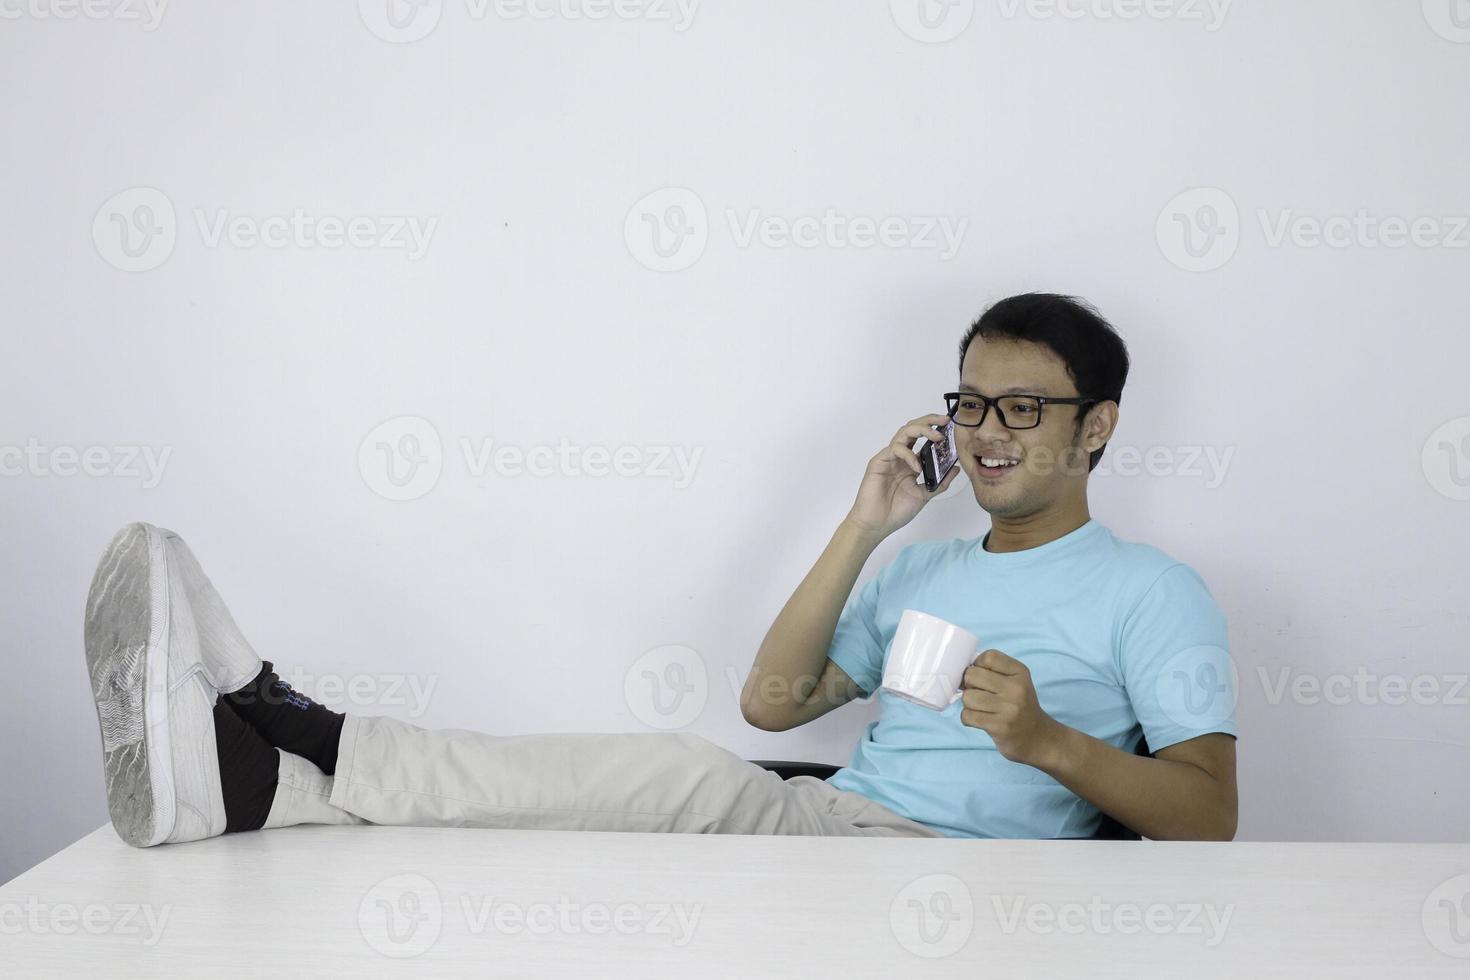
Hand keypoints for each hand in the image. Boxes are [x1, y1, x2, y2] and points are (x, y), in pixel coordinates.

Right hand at [845, 413, 961, 541]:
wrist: (876, 524)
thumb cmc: (896, 511)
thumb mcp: (924, 495)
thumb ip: (940, 482)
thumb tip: (955, 468)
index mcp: (910, 463)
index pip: (923, 439)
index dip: (936, 430)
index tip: (951, 427)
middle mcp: (900, 457)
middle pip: (913, 429)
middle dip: (929, 421)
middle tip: (945, 420)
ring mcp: (889, 458)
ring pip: (904, 432)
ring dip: (921, 429)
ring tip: (937, 436)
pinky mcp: (879, 461)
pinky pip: (895, 449)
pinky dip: (908, 455)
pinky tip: (916, 466)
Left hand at [958, 649, 1064, 768]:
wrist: (1037, 737)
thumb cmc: (1019, 706)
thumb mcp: (1015, 682)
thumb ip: (992, 671)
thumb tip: (959, 669)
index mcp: (1020, 672)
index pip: (988, 657)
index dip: (977, 664)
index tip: (981, 675)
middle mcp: (1017, 688)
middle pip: (972, 675)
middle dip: (969, 685)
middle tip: (979, 693)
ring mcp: (1009, 708)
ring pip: (968, 697)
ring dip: (968, 704)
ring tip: (980, 708)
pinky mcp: (1000, 726)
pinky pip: (968, 716)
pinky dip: (967, 718)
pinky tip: (978, 719)